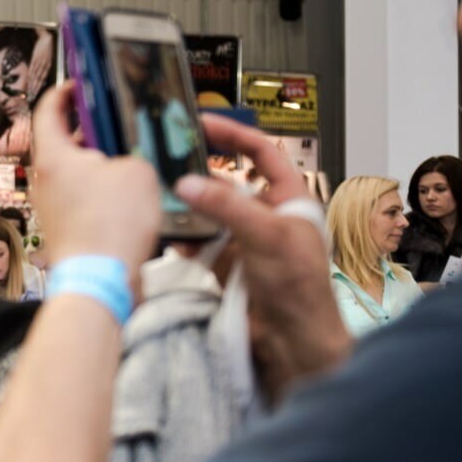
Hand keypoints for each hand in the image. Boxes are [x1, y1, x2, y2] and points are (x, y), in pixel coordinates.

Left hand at [27, 85, 161, 272]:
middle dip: (92, 129)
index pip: (48, 109)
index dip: (65, 91)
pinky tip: (131, 194)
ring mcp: (53, 206)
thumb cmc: (109, 228)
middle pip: (63, 141)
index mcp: (53, 156)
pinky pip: (83, 198)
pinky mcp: (67, 227)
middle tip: (116, 121)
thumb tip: (131, 161)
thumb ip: (133, 153)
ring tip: (132, 158)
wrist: (102, 280)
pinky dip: (103, 190)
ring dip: (101, 162)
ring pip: (76, 171)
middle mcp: (46, 180)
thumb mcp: (137, 171)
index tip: (80, 84)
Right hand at [175, 116, 352, 401]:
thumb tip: (186, 184)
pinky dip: (184, 238)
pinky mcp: (225, 262)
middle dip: (199, 171)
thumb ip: (225, 207)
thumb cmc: (298, 285)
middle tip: (167, 158)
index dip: (233, 134)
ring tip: (163, 200)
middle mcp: (265, 212)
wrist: (291, 340)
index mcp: (288, 197)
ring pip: (207, 210)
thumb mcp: (266, 236)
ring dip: (187, 208)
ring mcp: (243, 237)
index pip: (261, 152)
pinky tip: (174, 239)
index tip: (200, 122)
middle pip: (226, 179)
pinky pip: (198, 240)